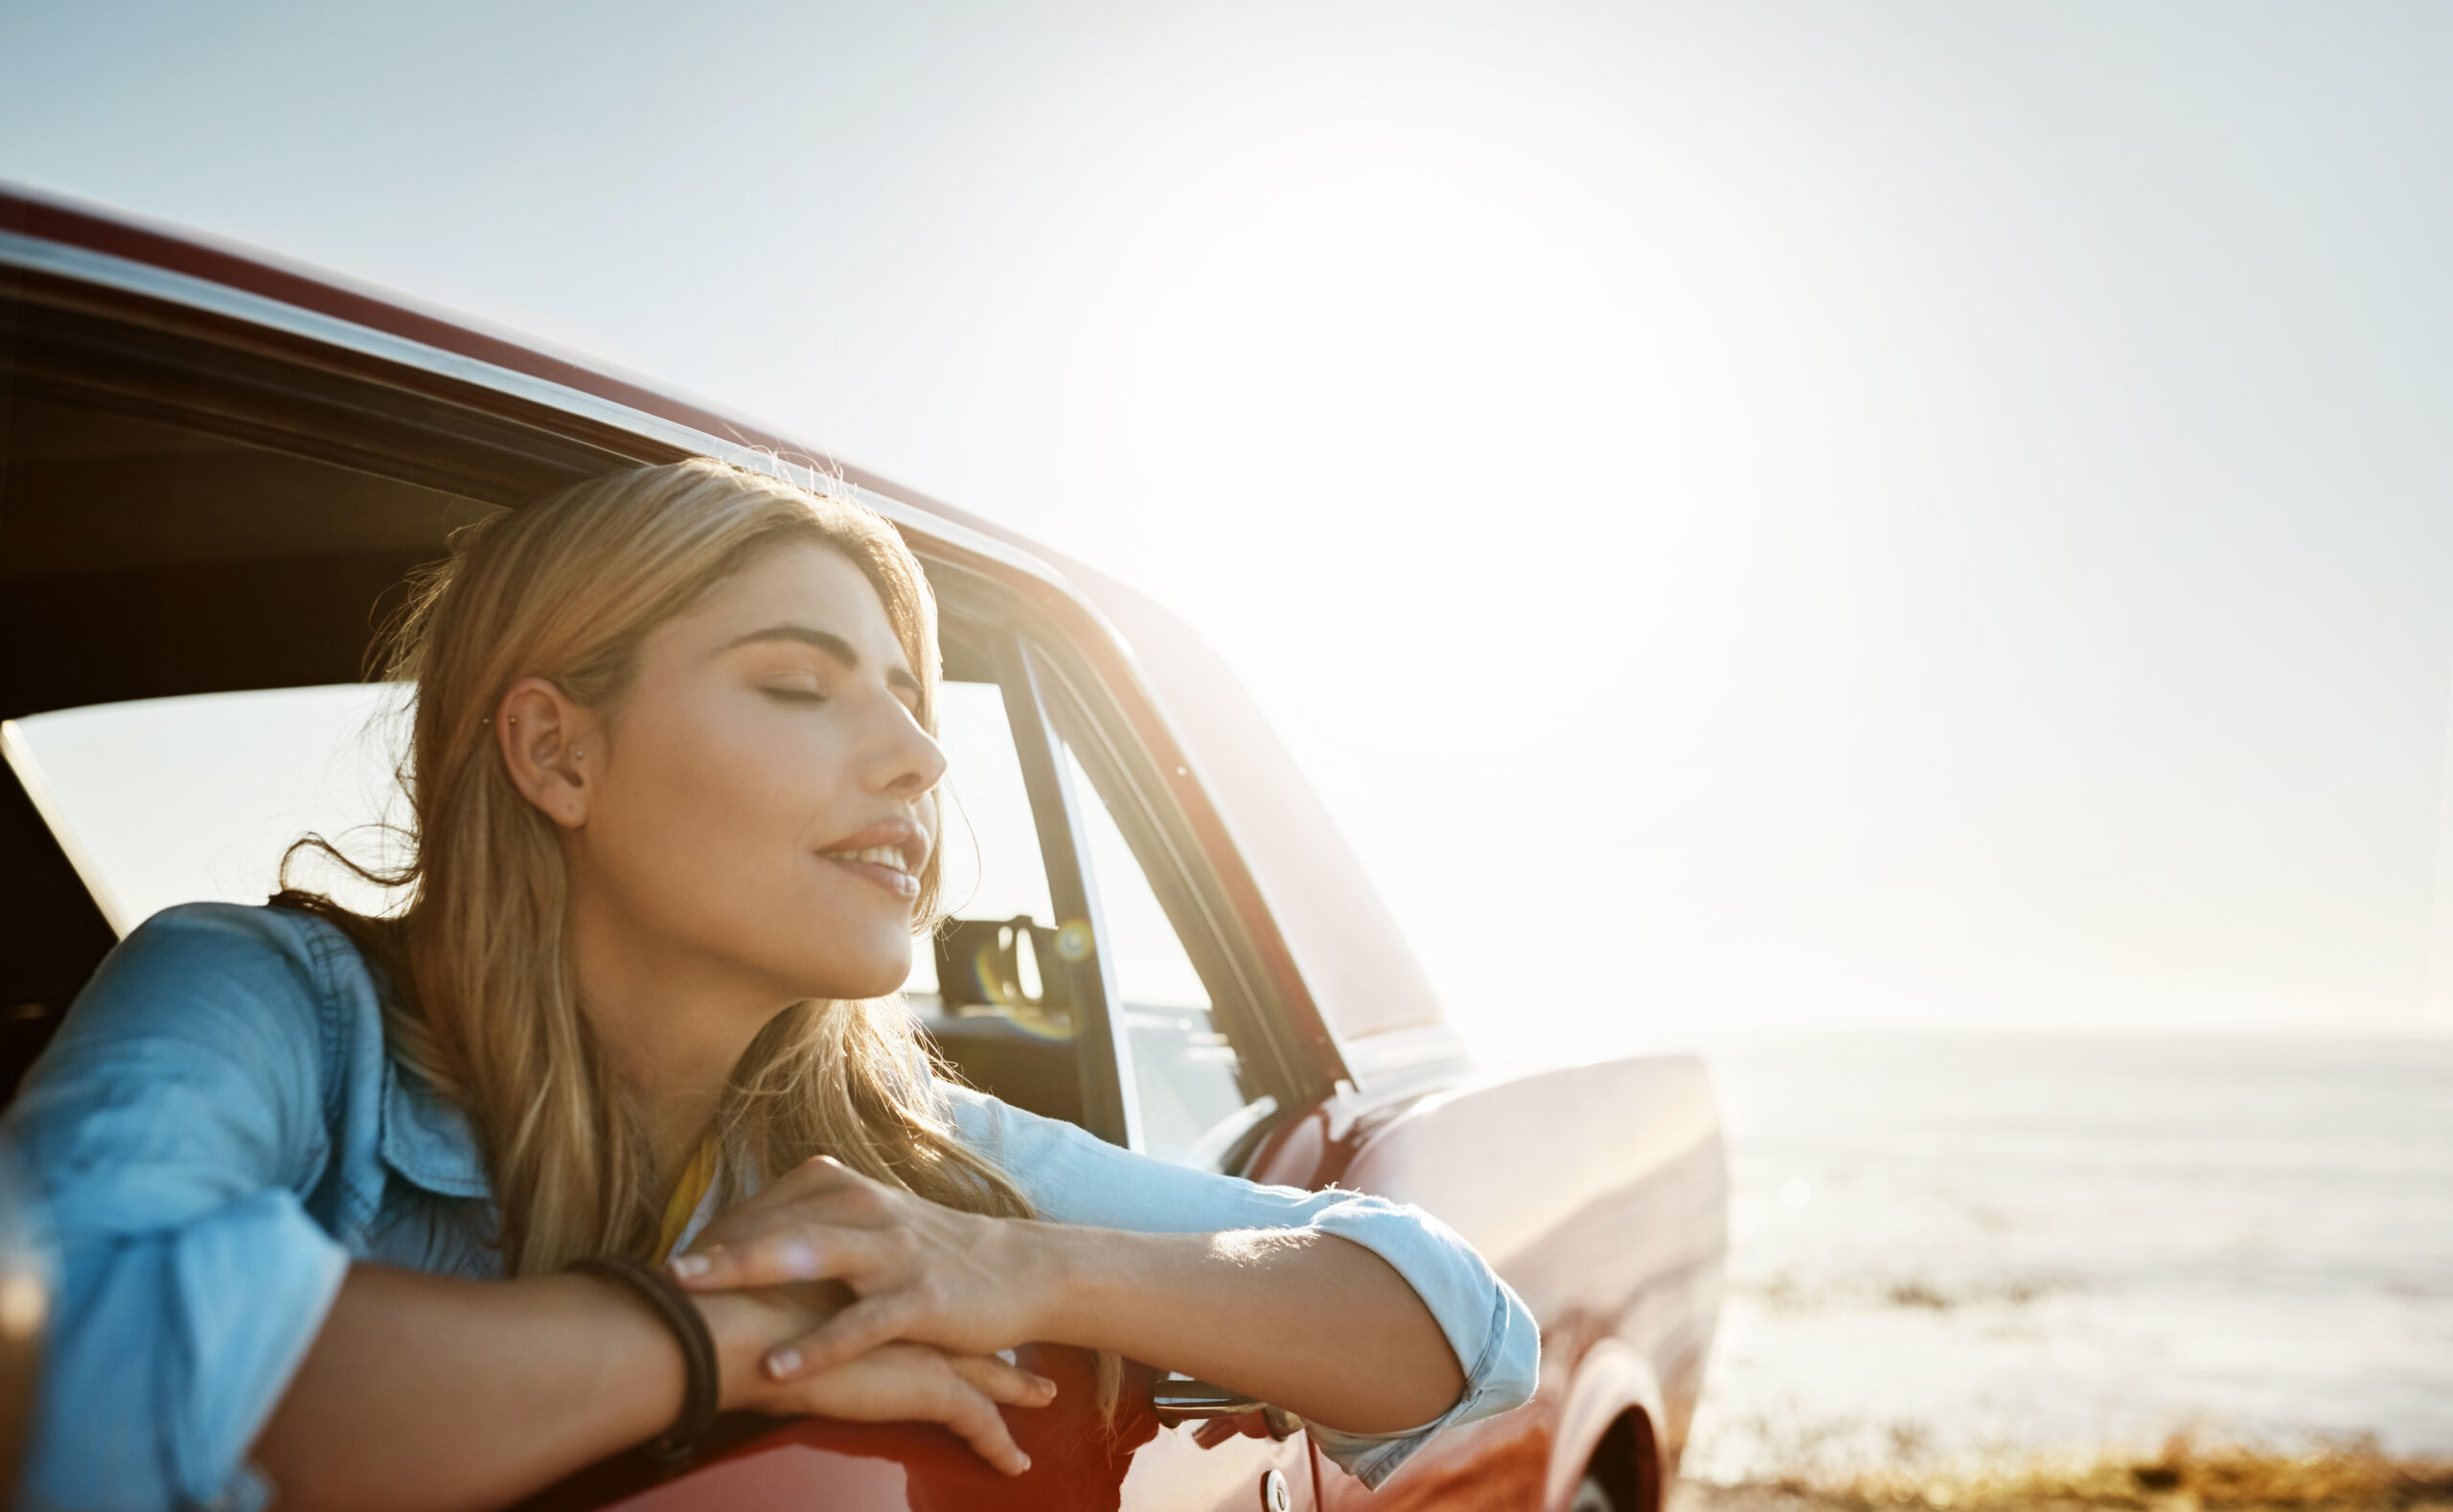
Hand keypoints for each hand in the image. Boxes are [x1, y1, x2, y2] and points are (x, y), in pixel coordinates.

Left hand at [671, 1156, 1051, 1385]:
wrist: (1019, 1270)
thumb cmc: (930, 1254)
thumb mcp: (872, 1224)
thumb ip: (812, 1222)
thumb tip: (736, 1239)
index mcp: (850, 1191)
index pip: (772, 1204)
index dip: (721, 1232)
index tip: (668, 1260)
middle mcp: (868, 1211)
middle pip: (782, 1224)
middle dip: (720, 1247)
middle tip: (664, 1272)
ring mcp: (895, 1253)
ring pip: (814, 1256)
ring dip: (751, 1272)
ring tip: (697, 1295)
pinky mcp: (921, 1298)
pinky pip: (861, 1323)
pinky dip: (817, 1345)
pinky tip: (778, 1368)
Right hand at [691, 1285, 1054, 1475]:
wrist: (731, 1325)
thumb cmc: (723, 1302)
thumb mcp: (745, 1278)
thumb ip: (754, 1273)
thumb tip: (726, 1267)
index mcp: (862, 1280)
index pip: (908, 1290)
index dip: (936, 1299)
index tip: (965, 1301)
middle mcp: (898, 1305)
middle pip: (959, 1321)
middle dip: (994, 1336)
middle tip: (1026, 1344)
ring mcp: (918, 1343)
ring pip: (983, 1369)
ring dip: (1014, 1386)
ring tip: (1045, 1397)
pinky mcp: (924, 1383)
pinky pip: (974, 1421)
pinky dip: (997, 1443)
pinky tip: (1014, 1464)